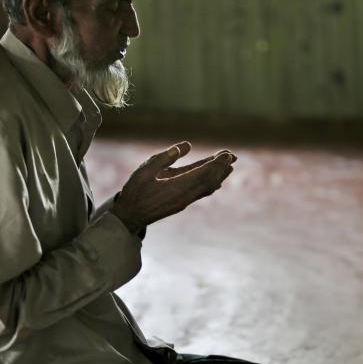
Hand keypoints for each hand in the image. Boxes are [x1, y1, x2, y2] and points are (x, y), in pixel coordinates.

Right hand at [111, 142, 235, 233]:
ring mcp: (184, 201)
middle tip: (232, 155)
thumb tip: (186, 146)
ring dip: (218, 176)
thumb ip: (164, 157)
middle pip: (209, 181)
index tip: (227, 154)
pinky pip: (200, 193)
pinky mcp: (181, 204)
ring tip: (230, 166)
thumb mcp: (145, 170)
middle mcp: (184, 196)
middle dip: (221, 168)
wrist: (130, 217)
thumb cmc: (135, 192)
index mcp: (176, 186)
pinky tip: (216, 181)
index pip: (203, 173)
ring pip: (206, 188)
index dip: (216, 163)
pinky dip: (210, 185)